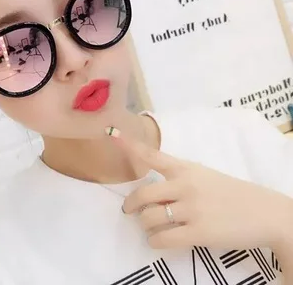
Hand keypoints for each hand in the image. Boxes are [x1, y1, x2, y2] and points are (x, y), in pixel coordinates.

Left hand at [106, 127, 291, 249]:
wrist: (263, 212)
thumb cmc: (231, 192)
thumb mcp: (204, 175)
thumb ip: (178, 176)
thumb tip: (152, 187)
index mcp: (185, 168)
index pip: (152, 155)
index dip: (130, 146)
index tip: (112, 135)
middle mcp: (185, 185)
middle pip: (142, 195)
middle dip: (130, 205)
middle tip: (129, 210)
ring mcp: (191, 209)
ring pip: (149, 218)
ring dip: (145, 225)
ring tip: (152, 227)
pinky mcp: (199, 233)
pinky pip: (162, 239)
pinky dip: (154, 241)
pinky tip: (159, 240)